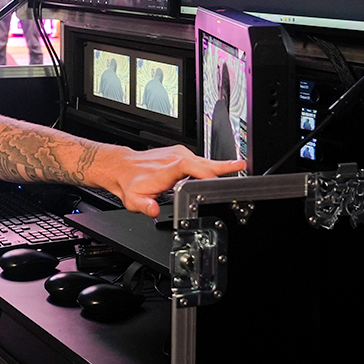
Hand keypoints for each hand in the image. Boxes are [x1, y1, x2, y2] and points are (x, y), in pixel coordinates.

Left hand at [102, 144, 247, 216]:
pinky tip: (221, 168)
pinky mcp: (180, 154)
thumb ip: (145, 206)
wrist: (122, 167)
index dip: (205, 172)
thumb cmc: (130, 183)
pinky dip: (212, 164)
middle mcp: (175, 158)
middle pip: (203, 162)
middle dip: (222, 167)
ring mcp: (178, 154)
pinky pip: (200, 159)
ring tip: (238, 166)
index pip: (191, 167)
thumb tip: (153, 210)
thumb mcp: (134, 200)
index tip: (217, 179)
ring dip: (220, 165)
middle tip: (240, 167)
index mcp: (168, 169)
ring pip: (204, 160)